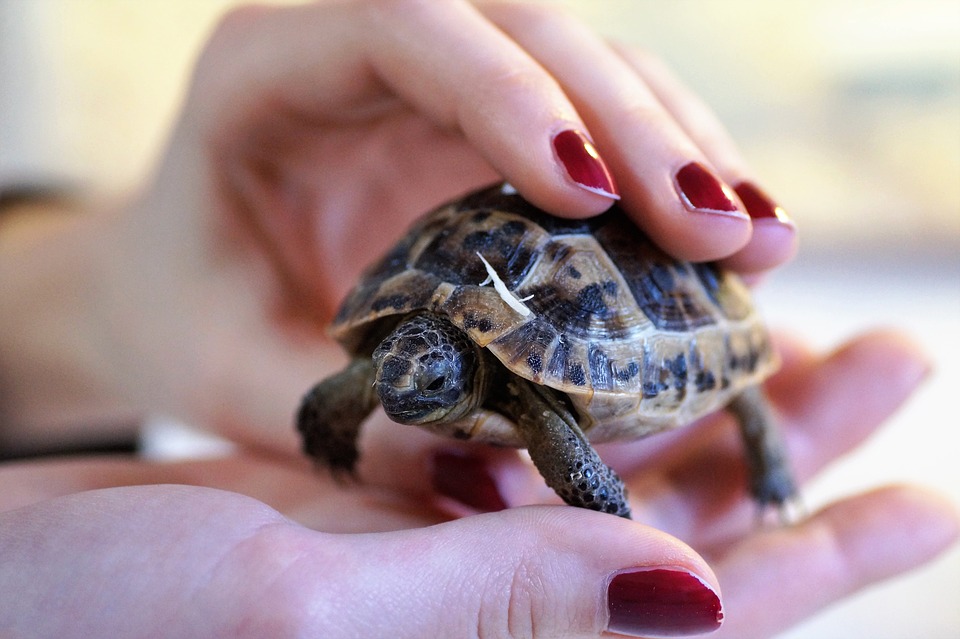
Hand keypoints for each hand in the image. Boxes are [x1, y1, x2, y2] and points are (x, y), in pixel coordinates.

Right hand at [2, 330, 954, 637]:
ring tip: (802, 321)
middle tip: (889, 355)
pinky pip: (535, 434)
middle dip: (798, 449)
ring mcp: (451, 554)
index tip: (932, 496)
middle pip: (689, 533)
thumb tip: (688, 601)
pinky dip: (599, 375)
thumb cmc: (108, 624)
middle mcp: (493, 618)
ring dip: (711, 395)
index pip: (705, 624)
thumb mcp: (306, 616)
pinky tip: (644, 318)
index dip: (824, 561)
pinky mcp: (405, 497)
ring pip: (623, 471)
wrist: (12, 587)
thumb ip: (500, 612)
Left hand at [93, 0, 795, 449]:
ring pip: (588, 65)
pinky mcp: (490, 126)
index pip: (406, 27)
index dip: (507, 93)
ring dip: (679, 144)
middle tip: (723, 230)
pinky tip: (726, 238)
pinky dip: (666, 174)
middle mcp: (367, 52)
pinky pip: (598, 121)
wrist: (182, 283)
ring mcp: (442, 81)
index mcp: (272, 73)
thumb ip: (346, 425)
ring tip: (756, 240)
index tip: (590, 196)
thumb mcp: (230, 377)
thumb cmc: (190, 315)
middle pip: (527, 28)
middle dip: (634, 125)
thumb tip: (500, 488)